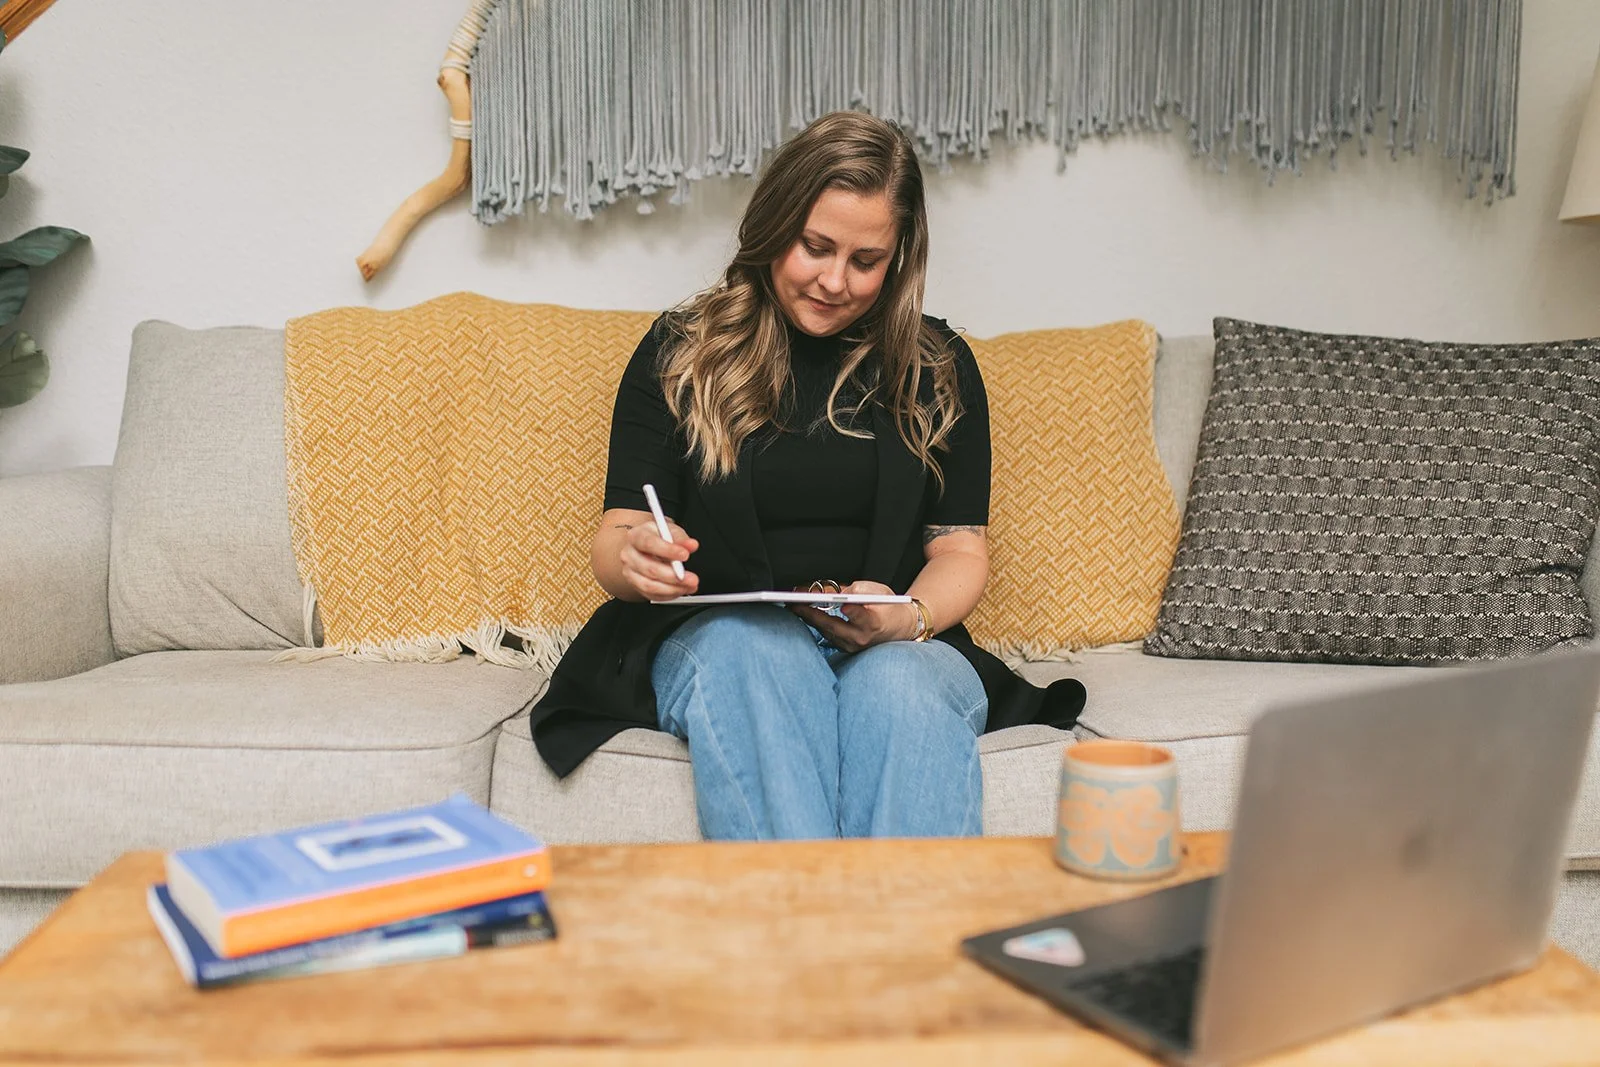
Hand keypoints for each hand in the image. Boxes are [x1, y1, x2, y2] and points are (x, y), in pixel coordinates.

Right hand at [619, 520, 698, 601]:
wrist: (646, 548)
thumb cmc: (658, 538)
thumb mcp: (670, 531)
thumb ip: (681, 538)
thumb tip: (691, 545)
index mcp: (636, 536)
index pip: (649, 544)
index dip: (668, 550)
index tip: (685, 555)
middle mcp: (629, 555)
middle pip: (649, 568)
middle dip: (673, 576)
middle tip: (691, 578)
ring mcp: (630, 572)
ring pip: (649, 585)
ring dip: (672, 588)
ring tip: (689, 586)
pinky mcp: (635, 586)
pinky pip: (652, 595)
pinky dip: (669, 595)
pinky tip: (681, 589)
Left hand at [790, 580, 918, 653]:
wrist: (900, 628)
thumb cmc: (890, 607)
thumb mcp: (879, 591)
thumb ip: (858, 590)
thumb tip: (837, 593)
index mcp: (875, 623)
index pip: (862, 617)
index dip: (854, 611)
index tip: (845, 604)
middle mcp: (863, 638)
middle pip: (834, 626)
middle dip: (812, 614)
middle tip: (795, 603)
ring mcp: (853, 646)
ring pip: (826, 631)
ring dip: (810, 619)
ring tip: (794, 606)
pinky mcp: (847, 649)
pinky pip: (828, 635)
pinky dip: (817, 624)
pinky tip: (805, 615)